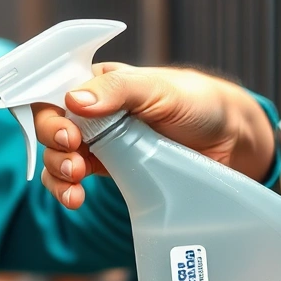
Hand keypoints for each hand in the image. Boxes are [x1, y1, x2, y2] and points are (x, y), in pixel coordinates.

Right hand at [31, 64, 276, 209]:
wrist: (230, 141)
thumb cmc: (196, 102)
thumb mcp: (158, 89)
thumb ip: (118, 90)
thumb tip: (74, 100)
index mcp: (98, 82)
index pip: (54, 90)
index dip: (50, 111)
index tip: (66, 131)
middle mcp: (91, 111)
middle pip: (50, 126)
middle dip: (54, 144)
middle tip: (75, 156)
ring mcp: (97, 143)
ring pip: (56, 156)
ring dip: (57, 171)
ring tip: (76, 181)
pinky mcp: (108, 170)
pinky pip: (72, 180)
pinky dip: (66, 190)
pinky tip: (75, 198)